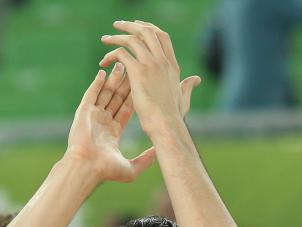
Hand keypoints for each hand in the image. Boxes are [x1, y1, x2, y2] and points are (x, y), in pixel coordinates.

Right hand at [67, 63, 154, 183]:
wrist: (86, 169)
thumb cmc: (106, 170)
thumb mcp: (132, 169)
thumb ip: (146, 160)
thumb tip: (160, 153)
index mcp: (113, 133)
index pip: (126, 109)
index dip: (135, 97)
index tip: (145, 86)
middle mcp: (103, 122)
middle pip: (116, 98)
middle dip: (126, 84)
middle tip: (135, 69)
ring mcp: (92, 117)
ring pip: (105, 93)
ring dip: (113, 80)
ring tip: (121, 65)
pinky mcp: (83, 112)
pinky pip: (91, 94)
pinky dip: (97, 82)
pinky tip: (103, 72)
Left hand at [100, 20, 200, 138]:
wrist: (167, 126)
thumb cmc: (174, 118)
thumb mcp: (183, 98)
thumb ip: (188, 86)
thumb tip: (196, 79)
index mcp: (172, 65)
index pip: (162, 36)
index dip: (149, 28)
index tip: (138, 26)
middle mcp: (162, 61)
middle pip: (147, 31)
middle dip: (131, 25)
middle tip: (119, 25)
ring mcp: (151, 65)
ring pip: (132, 39)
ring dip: (117, 37)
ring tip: (106, 39)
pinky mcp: (138, 72)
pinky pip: (121, 53)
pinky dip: (111, 54)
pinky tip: (104, 62)